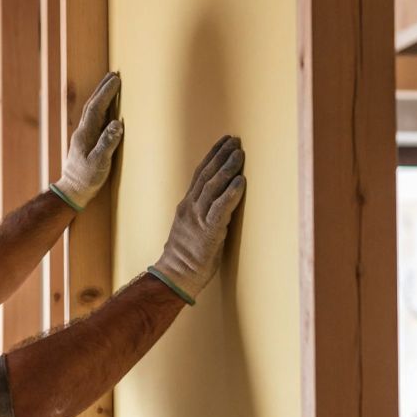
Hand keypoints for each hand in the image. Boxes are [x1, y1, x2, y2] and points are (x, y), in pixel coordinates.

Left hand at [50, 72, 122, 210]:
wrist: (72, 190)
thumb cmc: (87, 179)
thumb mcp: (99, 163)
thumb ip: (107, 143)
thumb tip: (116, 123)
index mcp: (85, 134)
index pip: (96, 108)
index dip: (106, 93)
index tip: (116, 79)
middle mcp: (82, 131)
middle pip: (92, 104)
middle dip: (103, 88)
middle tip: (114, 74)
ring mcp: (83, 135)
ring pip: (92, 110)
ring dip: (101, 96)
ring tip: (110, 84)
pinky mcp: (86, 141)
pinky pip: (94, 118)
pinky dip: (101, 108)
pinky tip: (107, 107)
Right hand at [149, 136, 245, 303]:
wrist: (176, 275)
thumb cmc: (185, 256)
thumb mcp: (189, 227)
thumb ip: (200, 213)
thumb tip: (216, 202)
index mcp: (186, 205)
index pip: (199, 174)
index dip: (212, 156)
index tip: (223, 142)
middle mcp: (191, 207)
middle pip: (207, 175)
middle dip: (221, 156)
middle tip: (234, 141)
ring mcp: (198, 218)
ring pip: (213, 187)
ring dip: (228, 169)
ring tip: (239, 154)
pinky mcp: (209, 231)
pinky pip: (221, 208)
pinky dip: (231, 193)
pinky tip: (241, 181)